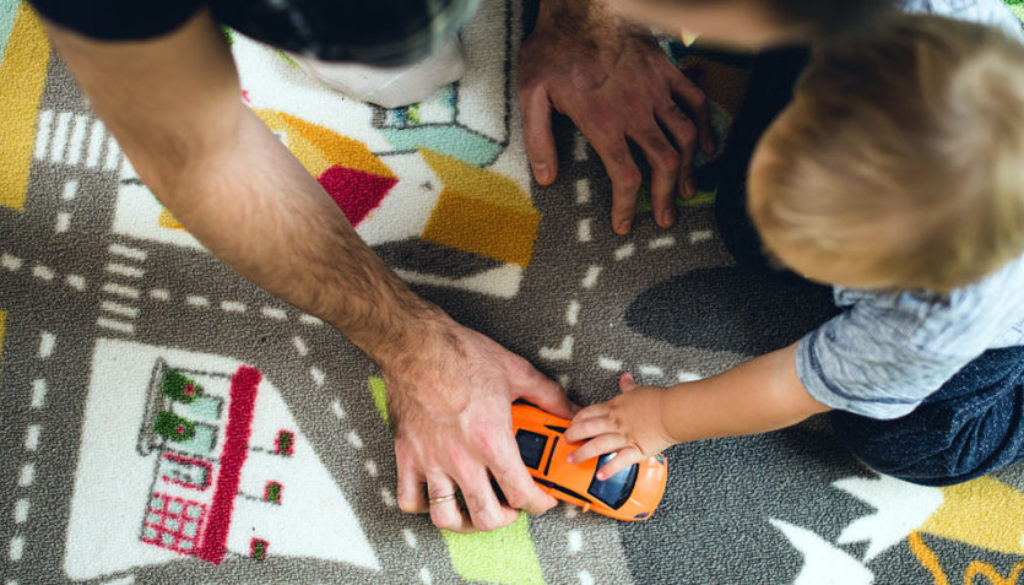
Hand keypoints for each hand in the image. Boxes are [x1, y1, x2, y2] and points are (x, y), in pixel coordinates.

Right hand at [385, 320, 578, 531]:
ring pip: (446, 517)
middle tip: (512, 505)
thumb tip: (571, 412)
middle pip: (487, 516)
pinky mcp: (407, 456)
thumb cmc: (460, 354)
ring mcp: (431, 461)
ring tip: (476, 509)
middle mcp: (461, 458)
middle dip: (507, 518)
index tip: (542, 499)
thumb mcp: (516, 372)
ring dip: (466, 521)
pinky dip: (424, 505)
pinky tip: (438, 494)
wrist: (415, 344)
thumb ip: (548, 397)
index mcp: (491, 441)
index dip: (539, 504)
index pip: (522, 493)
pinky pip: (410, 499)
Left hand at [518, 0, 713, 234]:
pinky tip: (708, 147)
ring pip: (685, 139)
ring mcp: (656, 92)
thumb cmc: (554, 49)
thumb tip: (547, 178)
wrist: (584, 8)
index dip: (628, 207)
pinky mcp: (667, 73)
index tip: (625, 225)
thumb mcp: (532, 94)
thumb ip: (539, 139)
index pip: (625, 177)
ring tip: (688, 190)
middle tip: (666, 218)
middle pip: (663, 165)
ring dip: (689, 169)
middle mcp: (637, 112)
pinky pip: (695, 103)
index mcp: (604, 123)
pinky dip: (706, 127)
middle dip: (666, 197)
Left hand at [565, 373, 674, 479]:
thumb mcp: (639, 390)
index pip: (588, 413)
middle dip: (573, 436)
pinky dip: (609, 469)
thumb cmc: (658, 401)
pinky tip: (600, 475)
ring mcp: (624, 437)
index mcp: (614, 407)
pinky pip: (619, 461)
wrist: (673, 412)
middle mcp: (616, 422)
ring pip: (597, 445)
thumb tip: (625, 378)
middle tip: (565, 442)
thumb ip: (629, 386)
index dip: (576, 420)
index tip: (570, 425)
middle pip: (587, 429)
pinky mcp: (636, 450)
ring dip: (582, 453)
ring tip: (572, 460)